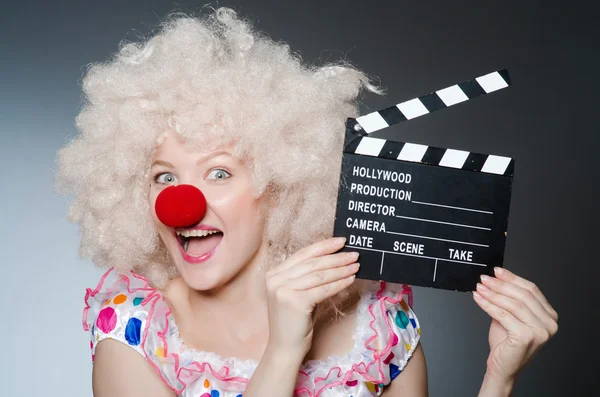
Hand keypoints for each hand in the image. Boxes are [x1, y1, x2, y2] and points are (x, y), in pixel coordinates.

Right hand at [264, 237, 358, 355]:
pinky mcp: (295, 301)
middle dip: (336, 257)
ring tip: (356, 266)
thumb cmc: (294, 321)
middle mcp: (276, 279)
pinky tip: (350, 279)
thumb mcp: (297, 293)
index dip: (324, 246)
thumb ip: (307, 276)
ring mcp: (283, 290)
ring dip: (341, 269)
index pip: (303, 254)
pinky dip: (339, 283)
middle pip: (313, 262)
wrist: (285, 347)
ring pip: (320, 274)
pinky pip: (324, 289)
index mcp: (274, 273)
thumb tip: (333, 259)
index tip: (341, 241)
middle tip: (354, 254)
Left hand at [473, 267, 557, 384]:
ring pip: (513, 304)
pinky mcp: (526, 337)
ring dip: (493, 294)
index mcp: (549, 315)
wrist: (502, 367)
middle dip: (500, 285)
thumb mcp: (510, 315)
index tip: (497, 271)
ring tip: (480, 287)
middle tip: (485, 278)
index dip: (512, 278)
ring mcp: (540, 331)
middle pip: (522, 295)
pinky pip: (503, 315)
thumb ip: (508, 299)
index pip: (531, 290)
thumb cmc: (506, 342)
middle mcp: (549, 323)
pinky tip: (478, 299)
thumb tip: (495, 277)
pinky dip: (488, 305)